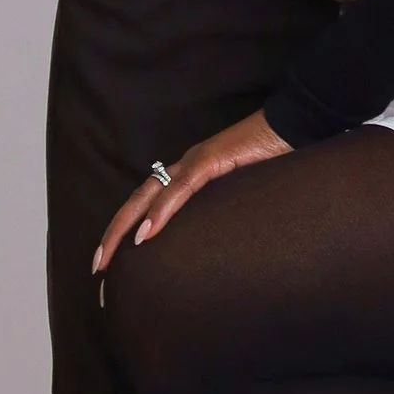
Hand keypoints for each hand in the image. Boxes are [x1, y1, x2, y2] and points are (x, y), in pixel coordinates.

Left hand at [94, 111, 292, 270]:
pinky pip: (180, 189)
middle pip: (136, 202)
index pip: (147, 205)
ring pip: (147, 196)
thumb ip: (226, 214)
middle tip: (97, 269)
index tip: (114, 263)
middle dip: (113, 236)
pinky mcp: (212, 159)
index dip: (127, 231)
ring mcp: (195, 162)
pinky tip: (147, 234)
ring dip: (125, 228)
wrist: (295, 125)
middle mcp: (184, 168)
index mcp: (189, 176)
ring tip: (109, 257)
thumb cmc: (276, 160)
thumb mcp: (244, 196)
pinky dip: (161, 212)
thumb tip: (222, 246)